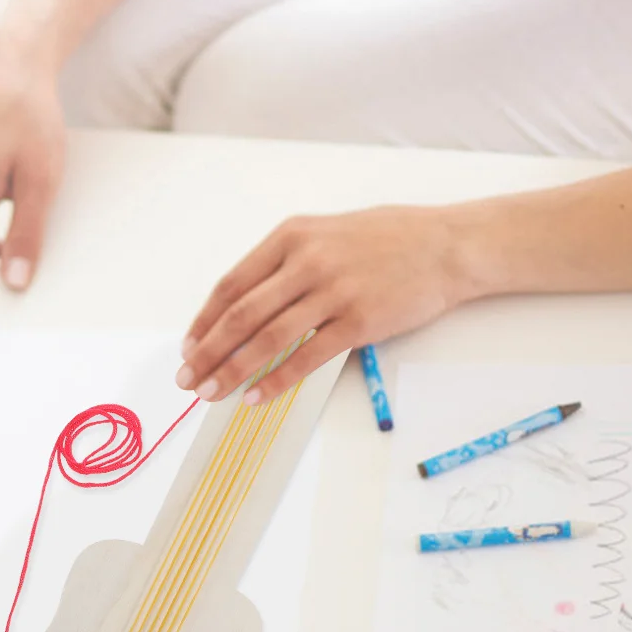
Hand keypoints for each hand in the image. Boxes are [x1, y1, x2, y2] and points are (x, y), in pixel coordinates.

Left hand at [176, 207, 465, 403]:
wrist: (444, 246)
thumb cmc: (386, 239)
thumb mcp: (324, 233)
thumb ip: (284, 263)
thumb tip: (244, 306)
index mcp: (290, 236)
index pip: (232, 285)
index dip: (204, 320)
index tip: (189, 346)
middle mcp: (306, 261)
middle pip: (241, 315)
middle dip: (208, 352)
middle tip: (187, 378)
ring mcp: (333, 291)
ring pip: (268, 338)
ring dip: (233, 371)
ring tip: (212, 392)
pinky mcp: (359, 321)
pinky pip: (307, 357)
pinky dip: (277, 381)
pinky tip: (257, 397)